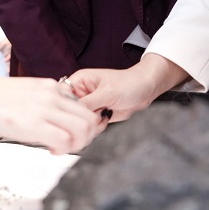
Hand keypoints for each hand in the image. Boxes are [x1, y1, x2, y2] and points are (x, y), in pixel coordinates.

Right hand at [0, 69, 103, 154]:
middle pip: (90, 119)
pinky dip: (64, 150)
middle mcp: (52, 95)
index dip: (84, 124)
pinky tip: (51, 151)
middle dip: (87, 136)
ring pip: (84, 130)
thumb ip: (42, 101)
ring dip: (79, 144)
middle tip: (73, 145)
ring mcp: (45, 109)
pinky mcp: (34, 124)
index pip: (83, 106)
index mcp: (50, 87)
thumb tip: (50, 119)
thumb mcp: (24, 91)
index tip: (74, 134)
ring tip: (63, 148)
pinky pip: (66, 140)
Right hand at [64, 56, 191, 123]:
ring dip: (91, 123)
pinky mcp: (96, 115)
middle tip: (95, 115)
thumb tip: (72, 113)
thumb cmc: (129, 83)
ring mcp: (89, 105)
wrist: (147, 90)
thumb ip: (87, 103)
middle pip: (70, 112)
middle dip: (82, 117)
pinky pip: (90, 126)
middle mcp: (81, 93)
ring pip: (80, 122)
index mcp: (79, 81)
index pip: (62, 95)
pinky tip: (106, 120)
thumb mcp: (107, 92)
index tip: (74, 114)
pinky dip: (97, 127)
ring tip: (104, 115)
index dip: (65, 106)